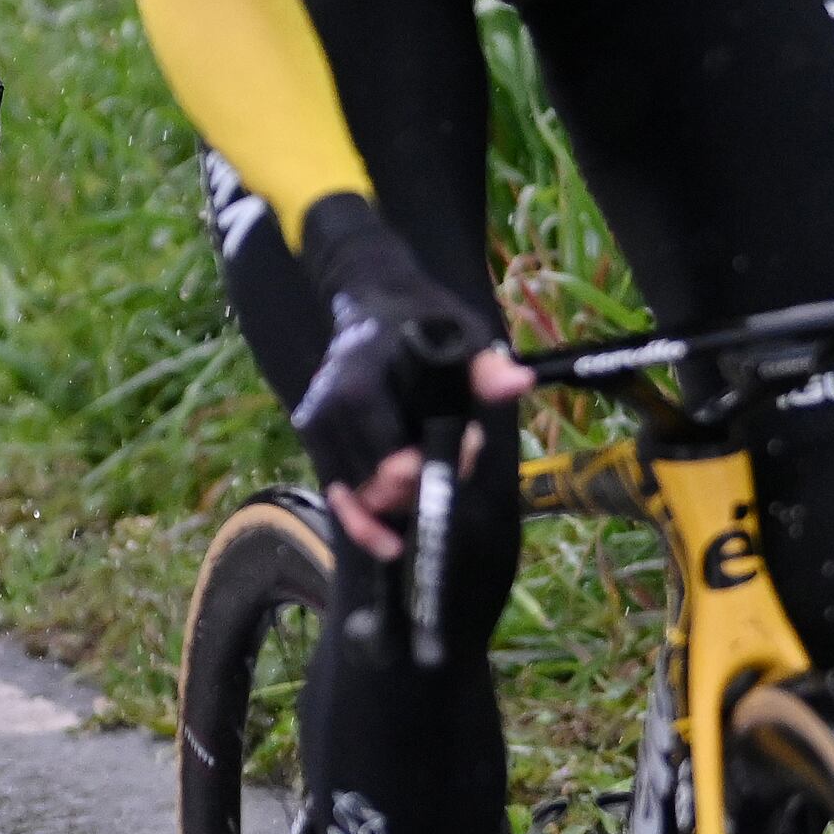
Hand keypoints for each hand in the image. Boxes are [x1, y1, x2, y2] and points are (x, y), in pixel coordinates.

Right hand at [288, 196, 527, 557]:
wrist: (371, 297)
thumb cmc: (420, 316)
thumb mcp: (460, 331)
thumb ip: (485, 366)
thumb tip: (517, 384)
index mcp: (359, 384)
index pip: (384, 454)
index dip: (418, 474)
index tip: (460, 454)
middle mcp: (327, 409)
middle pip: (370, 483)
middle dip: (416, 491)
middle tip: (462, 462)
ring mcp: (316, 425)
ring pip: (351, 496)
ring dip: (393, 508)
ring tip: (434, 483)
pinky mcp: (315, 437)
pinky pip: (338, 490)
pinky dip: (364, 518)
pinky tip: (392, 537)